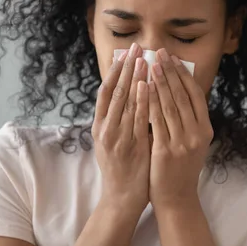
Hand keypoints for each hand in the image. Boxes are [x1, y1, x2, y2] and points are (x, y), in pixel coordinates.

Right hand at [92, 43, 150, 214]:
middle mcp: (105, 129)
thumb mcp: (111, 142)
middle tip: (135, 47)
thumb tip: (127, 95)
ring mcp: (117, 137)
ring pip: (125, 102)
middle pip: (114, 91)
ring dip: (135, 78)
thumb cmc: (120, 169)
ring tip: (143, 59)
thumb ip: (116, 120)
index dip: (114, 71)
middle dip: (126, 67)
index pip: (105, 91)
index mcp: (99, 126)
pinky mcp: (131, 146)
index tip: (124, 53)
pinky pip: (138, 119)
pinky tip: (148, 86)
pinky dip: (142, 101)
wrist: (122, 198)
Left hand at [148, 48, 213, 208]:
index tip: (172, 57)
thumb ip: (187, 119)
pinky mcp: (166, 151)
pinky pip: (156, 121)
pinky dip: (149, 102)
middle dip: (170, 72)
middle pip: (182, 95)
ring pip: (169, 105)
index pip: (195, 95)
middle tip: (159, 53)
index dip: (183, 74)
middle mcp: (197, 134)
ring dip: (159, 82)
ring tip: (150, 64)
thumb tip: (176, 89)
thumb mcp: (192, 142)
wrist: (176, 198)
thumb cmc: (181, 168)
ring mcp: (183, 142)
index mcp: (205, 129)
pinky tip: (142, 88)